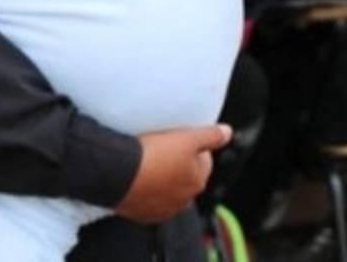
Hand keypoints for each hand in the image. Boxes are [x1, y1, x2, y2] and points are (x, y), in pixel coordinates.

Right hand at [115, 125, 231, 223]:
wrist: (118, 174)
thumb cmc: (155, 155)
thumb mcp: (188, 138)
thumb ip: (211, 135)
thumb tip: (228, 132)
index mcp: (197, 182)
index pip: (204, 162)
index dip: (195, 147)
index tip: (182, 138)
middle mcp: (183, 201)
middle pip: (186, 178)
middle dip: (180, 165)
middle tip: (165, 148)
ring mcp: (162, 210)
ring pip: (168, 191)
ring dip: (163, 180)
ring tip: (150, 162)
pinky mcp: (141, 214)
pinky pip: (148, 200)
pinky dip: (147, 191)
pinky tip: (139, 178)